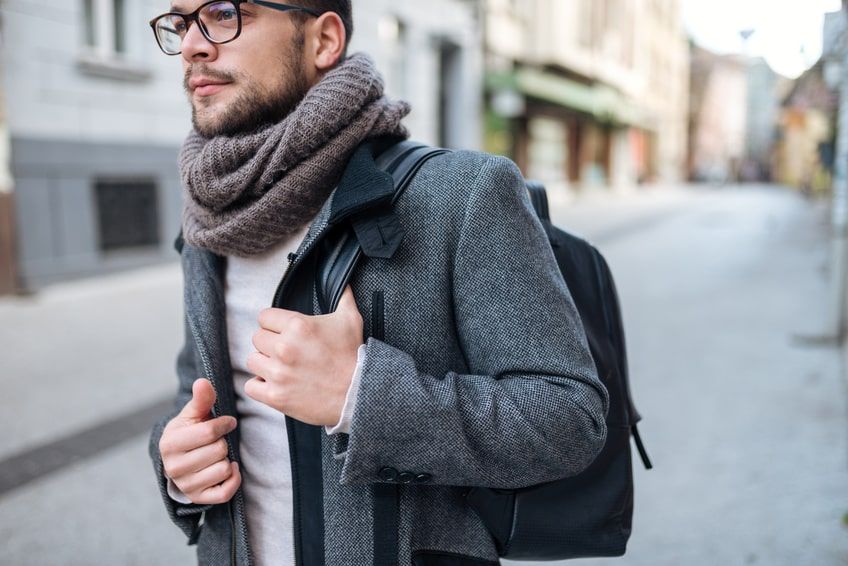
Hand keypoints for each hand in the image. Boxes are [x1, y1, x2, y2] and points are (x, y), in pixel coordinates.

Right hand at [159, 378, 240, 504]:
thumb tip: (202, 382)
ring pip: (223, 469)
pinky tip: (229, 468)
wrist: (180, 459)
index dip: (224, 424)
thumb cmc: (189, 432)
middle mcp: (174, 467)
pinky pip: (225, 492)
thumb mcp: (192, 414)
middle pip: (219, 450)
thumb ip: (200, 399)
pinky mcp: (198, 498)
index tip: (227, 422)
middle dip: (223, 442)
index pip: (209, 432)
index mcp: (170, 443)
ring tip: (216, 455)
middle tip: (216, 442)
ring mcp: (185, 485)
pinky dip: (233, 479)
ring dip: (227, 459)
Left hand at [245, 285, 363, 425]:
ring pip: (252, 360)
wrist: (357, 393)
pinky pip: (250, 386)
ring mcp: (278, 373)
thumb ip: (342, 295)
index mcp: (298, 325)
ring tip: (280, 366)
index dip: (274, 323)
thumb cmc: (353, 356)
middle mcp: (284, 348)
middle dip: (270, 343)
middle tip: (285, 350)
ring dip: (264, 363)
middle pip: (257, 338)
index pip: (264, 317)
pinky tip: (274, 383)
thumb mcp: (351, 319)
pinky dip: (259, 386)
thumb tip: (343, 280)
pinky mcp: (276, 396)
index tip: (282, 331)